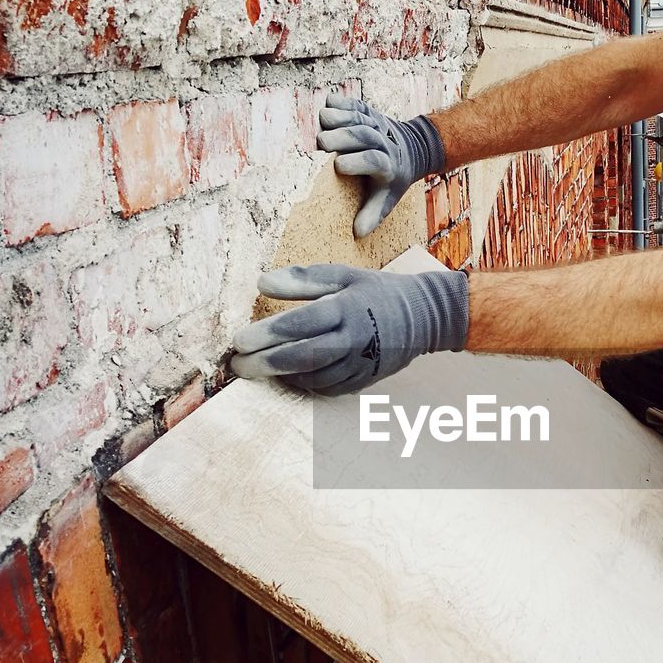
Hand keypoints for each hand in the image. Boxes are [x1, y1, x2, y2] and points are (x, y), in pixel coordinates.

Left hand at [231, 264, 468, 395]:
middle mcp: (353, 339)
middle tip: (237, 365)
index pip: (300, 324)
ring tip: (253, 370)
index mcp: (346, 308)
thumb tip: (261, 282)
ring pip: (314, 377)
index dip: (267, 334)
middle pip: (303, 357)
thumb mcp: (344, 275)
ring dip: (281, 376)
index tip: (238, 340)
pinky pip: (328, 388)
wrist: (425, 317)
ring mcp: (361, 364)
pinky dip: (304, 384)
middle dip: (266, 363)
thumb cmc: (377, 291)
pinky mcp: (365, 380)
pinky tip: (286, 377)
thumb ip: (303, 280)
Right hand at [317, 97, 445, 237]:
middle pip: (364, 136)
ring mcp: (377, 125)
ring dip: (340, 117)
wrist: (412, 150)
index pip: (374, 161)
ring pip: (359, 117)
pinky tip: (327, 105)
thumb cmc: (392, 180)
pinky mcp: (369, 112)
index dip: (357, 162)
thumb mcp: (386, 199)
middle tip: (321, 143)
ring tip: (321, 121)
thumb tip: (357, 233)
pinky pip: (355, 104)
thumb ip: (372, 215)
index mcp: (389, 166)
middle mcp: (385, 142)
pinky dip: (341, 103)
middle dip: (343, 137)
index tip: (338, 166)